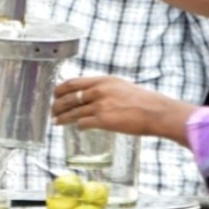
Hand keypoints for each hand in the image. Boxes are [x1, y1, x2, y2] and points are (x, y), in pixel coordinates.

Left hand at [52, 76, 194, 144]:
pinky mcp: (103, 120)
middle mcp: (99, 90)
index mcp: (103, 80)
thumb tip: (91, 95)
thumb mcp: (121, 86)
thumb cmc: (143, 101)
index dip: (60, 89)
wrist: (156, 112)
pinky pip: (82, 123)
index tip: (55, 94)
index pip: (73, 82)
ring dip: (61, 117)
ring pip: (73, 111)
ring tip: (55, 121)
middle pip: (69, 96)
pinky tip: (75, 128)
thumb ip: (105, 89)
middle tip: (52, 109)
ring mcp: (100, 105)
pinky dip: (77, 126)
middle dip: (57, 104)